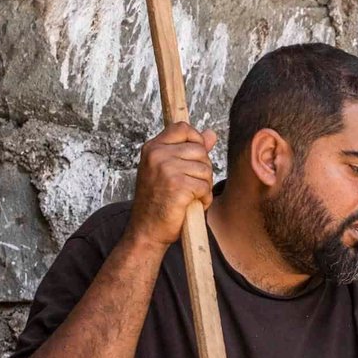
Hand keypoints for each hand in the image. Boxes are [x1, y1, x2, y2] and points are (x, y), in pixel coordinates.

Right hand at [125, 121, 216, 248]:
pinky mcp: (177, 186)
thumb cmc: (158, 202)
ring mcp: (166, 169)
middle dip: (203, 170)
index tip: (195, 158)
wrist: (147, 230)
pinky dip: (204, 199)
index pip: (183, 128)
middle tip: (191, 185)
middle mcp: (158, 155)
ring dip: (204, 186)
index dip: (196, 140)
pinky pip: (205, 187)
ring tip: (190, 196)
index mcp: (153, 148)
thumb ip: (190, 150)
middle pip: (200, 150)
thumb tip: (211, 134)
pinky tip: (191, 204)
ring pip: (205, 169)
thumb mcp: (169, 170)